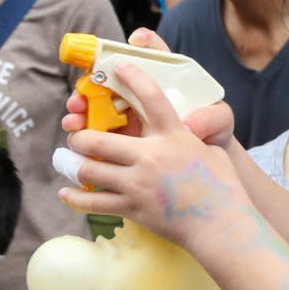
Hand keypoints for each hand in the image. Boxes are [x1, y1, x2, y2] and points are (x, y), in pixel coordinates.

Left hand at [60, 62, 247, 247]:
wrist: (222, 223)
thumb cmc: (222, 185)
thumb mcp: (210, 150)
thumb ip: (191, 136)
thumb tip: (183, 128)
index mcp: (175, 135)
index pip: (151, 97)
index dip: (133, 77)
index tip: (118, 66)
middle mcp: (152, 156)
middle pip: (98, 139)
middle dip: (81, 136)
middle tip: (78, 136)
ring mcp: (139, 184)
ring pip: (89, 170)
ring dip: (73, 165)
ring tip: (68, 162)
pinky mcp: (132, 208)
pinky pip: (93, 203)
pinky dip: (75, 198)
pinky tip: (66, 193)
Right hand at [62, 27, 235, 148]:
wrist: (205, 162)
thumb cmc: (212, 132)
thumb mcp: (220, 122)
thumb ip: (211, 118)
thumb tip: (190, 125)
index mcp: (169, 78)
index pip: (156, 52)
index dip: (146, 41)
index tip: (137, 40)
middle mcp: (144, 90)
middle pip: (114, 73)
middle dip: (94, 76)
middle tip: (87, 90)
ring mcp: (129, 110)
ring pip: (98, 100)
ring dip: (81, 104)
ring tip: (75, 115)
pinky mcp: (119, 133)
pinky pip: (95, 127)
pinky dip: (82, 128)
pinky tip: (75, 132)